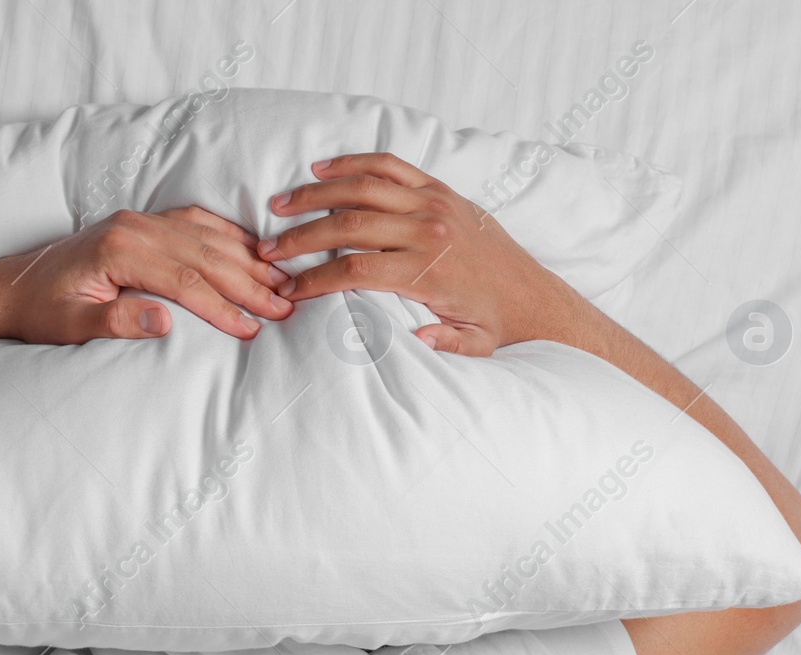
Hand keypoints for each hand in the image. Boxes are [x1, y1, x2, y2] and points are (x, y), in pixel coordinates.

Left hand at [0, 207, 293, 344]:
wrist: (11, 287)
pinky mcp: (141, 223)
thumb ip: (115, 321)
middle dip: (249, 283)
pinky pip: (195, 222)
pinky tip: (253, 249)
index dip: (224, 306)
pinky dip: (228, 236)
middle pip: (205, 254)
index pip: (186, 280)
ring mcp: (139, 220)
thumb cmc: (41, 312)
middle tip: (287, 306)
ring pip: (206, 236)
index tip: (254, 328)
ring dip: (247, 259)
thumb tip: (164, 321)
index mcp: (119, 249)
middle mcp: (134, 227)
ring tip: (282, 282)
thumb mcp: (69, 326)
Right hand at [258, 153, 576, 355]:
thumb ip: (443, 345)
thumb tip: (413, 342)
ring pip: (362, 187)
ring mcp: (434, 203)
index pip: (355, 269)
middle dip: (300, 236)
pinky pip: (390, 166)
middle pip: (348, 224)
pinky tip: (321, 167)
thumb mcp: (471, 346)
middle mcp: (429, 229)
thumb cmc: (495, 325)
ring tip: (279, 205)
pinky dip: (353, 163)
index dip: (313, 279)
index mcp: (429, 271)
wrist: (533, 298)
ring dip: (314, 194)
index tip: (286, 290)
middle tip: (267, 248)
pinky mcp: (439, 189)